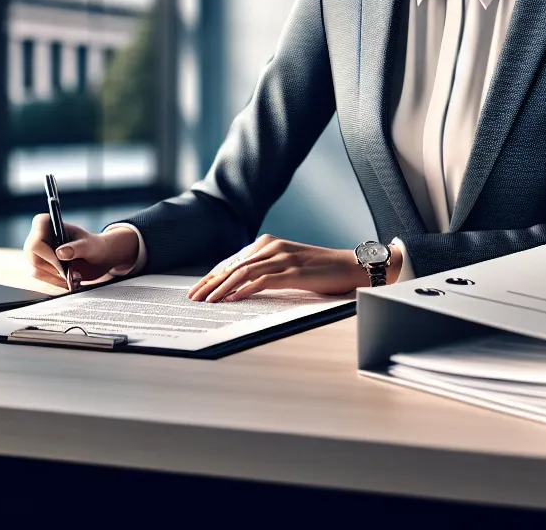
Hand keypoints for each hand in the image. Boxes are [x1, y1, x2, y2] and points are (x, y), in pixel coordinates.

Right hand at [23, 214, 138, 290]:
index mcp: (46, 224)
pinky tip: (69, 282)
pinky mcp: (40, 266)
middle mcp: (37, 238)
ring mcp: (37, 254)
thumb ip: (77, 248)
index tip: (61, 263)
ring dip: (56, 279)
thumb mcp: (90, 246)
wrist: (98, 258)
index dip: (47, 255)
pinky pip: (41, 279)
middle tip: (72, 273)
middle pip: (33, 258)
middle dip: (54, 269)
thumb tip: (60, 253)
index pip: (35, 240)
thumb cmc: (94, 246)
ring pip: (36, 271)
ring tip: (75, 277)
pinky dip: (55, 283)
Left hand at [189, 235, 381, 302]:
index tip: (198, 289)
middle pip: (233, 266)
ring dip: (222, 288)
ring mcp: (284, 258)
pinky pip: (263, 280)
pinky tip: (233, 299)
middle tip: (194, 298)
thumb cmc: (322, 269)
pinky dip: (245, 290)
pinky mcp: (294, 272)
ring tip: (208, 301)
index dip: (213, 275)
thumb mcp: (290, 264)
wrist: (352, 266)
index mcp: (270, 244)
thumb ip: (267, 268)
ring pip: (244, 272)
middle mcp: (273, 247)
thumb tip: (241, 285)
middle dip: (210, 283)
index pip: (233, 260)